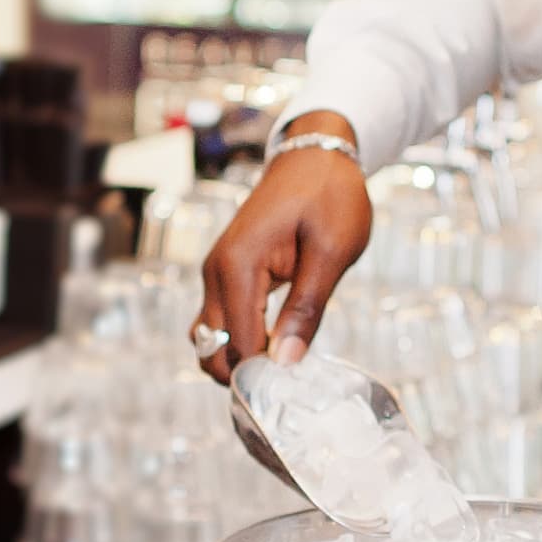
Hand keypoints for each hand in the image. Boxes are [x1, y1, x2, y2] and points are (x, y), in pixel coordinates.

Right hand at [197, 115, 371, 380]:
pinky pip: (221, 321)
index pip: (237, 344)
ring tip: (285, 364)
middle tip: (290, 381)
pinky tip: (277, 343)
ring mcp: (216, 273)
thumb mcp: (331, 251)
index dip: (264, 375)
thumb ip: (306, 309)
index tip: (297, 387)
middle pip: (211, 349)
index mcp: (238, 265)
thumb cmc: (329, 194)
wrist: (315, 154)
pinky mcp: (226, 274)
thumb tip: (284, 362)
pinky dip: (240, 341)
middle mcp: (216, 272)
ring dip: (239, 360)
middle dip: (244, 375)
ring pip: (210, 339)